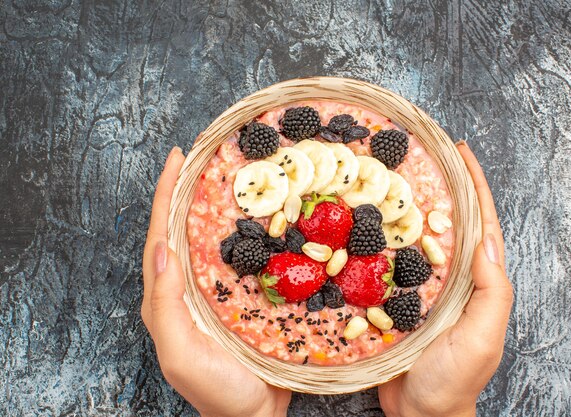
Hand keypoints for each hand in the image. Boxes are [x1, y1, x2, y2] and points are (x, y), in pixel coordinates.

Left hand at [141, 147, 291, 416]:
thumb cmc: (216, 391)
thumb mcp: (180, 353)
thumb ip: (164, 305)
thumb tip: (161, 248)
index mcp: (169, 296)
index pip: (162, 234)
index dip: (167, 194)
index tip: (179, 158)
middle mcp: (192, 286)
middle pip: (187, 227)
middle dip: (191, 189)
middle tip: (207, 154)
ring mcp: (221, 290)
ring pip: (217, 238)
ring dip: (222, 204)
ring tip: (236, 173)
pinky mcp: (248, 296)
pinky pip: (247, 256)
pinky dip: (252, 232)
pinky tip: (269, 216)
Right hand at [378, 141, 513, 416]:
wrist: (419, 413)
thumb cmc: (454, 379)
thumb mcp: (481, 338)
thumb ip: (492, 293)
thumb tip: (487, 243)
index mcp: (476, 281)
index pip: (480, 222)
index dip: (473, 185)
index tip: (460, 152)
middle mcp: (449, 276)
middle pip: (445, 220)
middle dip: (436, 184)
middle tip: (417, 153)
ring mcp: (419, 285)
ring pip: (412, 236)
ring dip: (401, 205)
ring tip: (384, 176)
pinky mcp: (392, 297)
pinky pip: (384, 261)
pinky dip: (374, 239)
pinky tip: (357, 224)